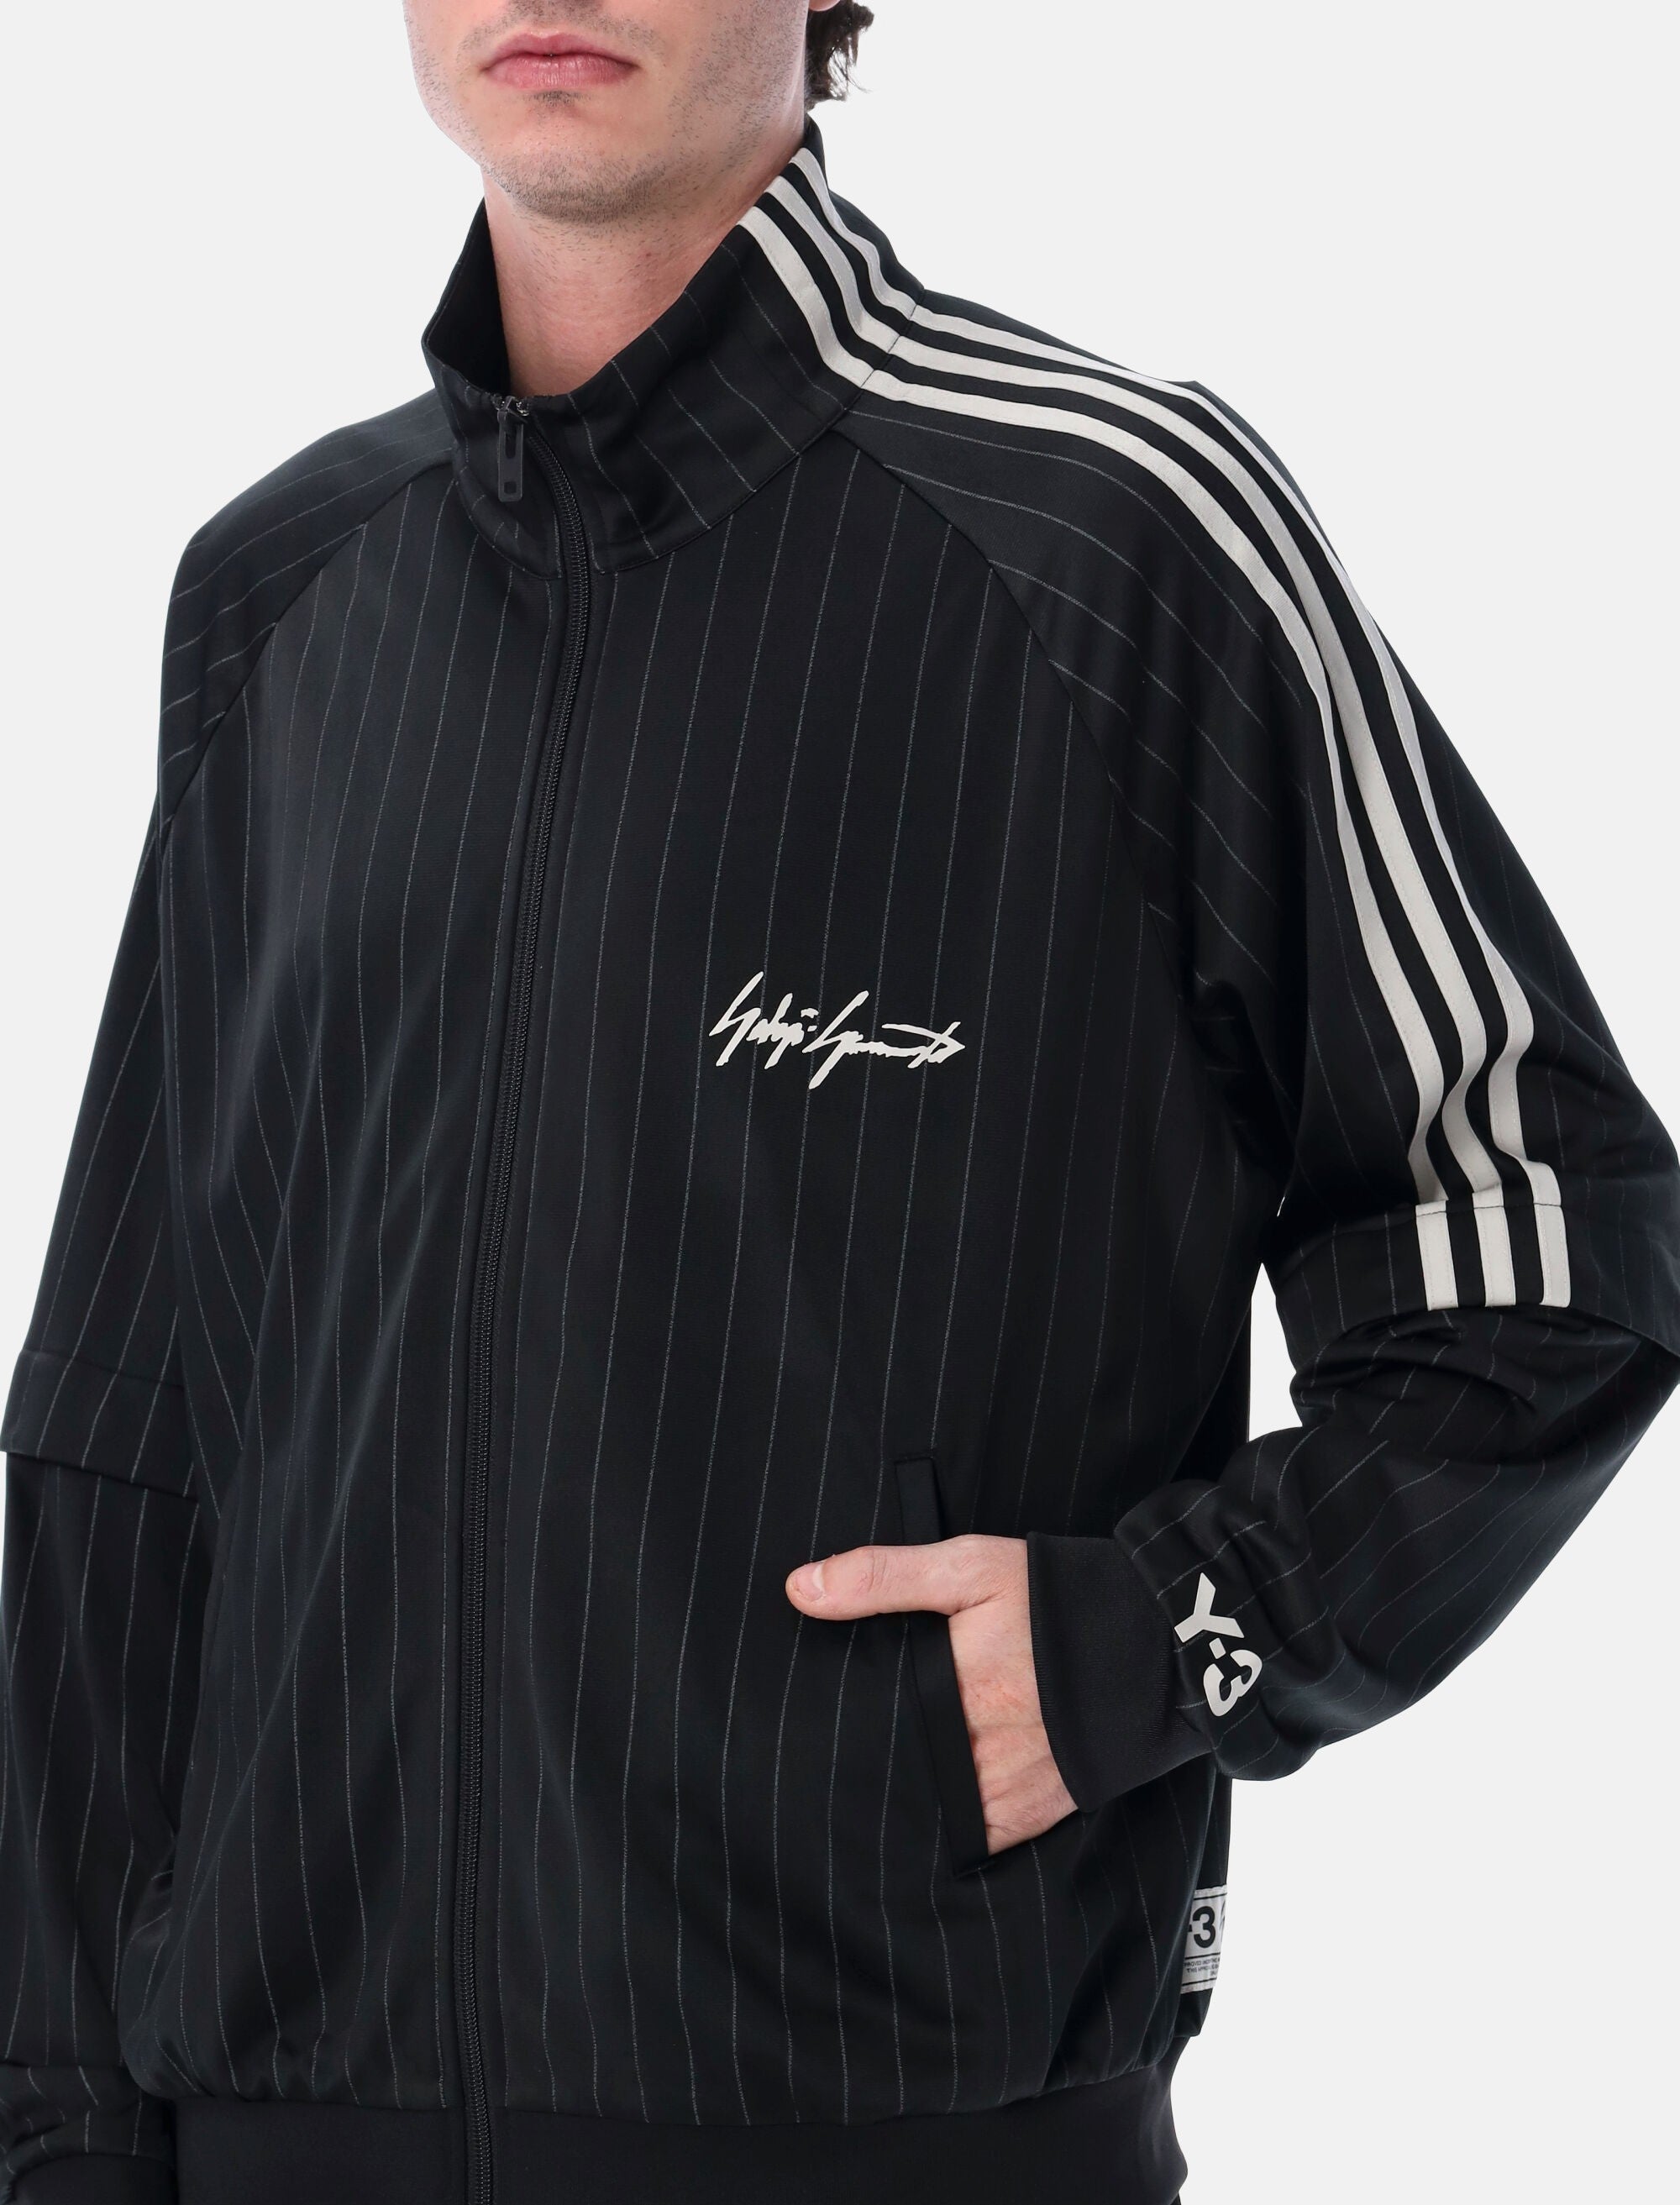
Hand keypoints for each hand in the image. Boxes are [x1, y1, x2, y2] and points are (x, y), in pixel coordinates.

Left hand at [784, 1533, 1076, 1853]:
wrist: (1152, 1639)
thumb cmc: (1054, 1599)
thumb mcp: (969, 1566)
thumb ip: (884, 1577)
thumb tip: (800, 1589)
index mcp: (953, 1692)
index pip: (871, 1730)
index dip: (839, 1734)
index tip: (813, 1732)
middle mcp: (977, 1752)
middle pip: (898, 1778)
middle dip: (870, 1771)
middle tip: (835, 1763)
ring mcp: (1008, 1790)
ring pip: (931, 1814)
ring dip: (910, 1801)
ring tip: (878, 1788)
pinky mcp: (1035, 1813)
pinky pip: (976, 1839)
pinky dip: (952, 1828)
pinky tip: (929, 1810)